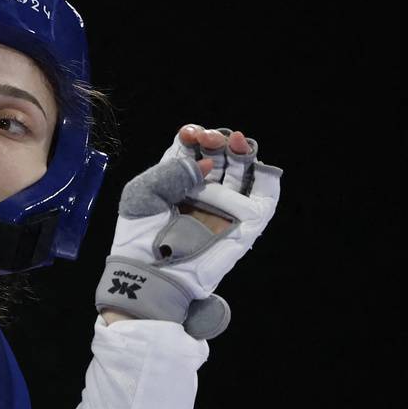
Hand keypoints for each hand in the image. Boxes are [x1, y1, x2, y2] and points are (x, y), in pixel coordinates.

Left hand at [94, 124, 280, 338]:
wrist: (150, 273)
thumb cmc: (139, 235)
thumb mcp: (142, 194)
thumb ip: (170, 172)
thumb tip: (207, 163)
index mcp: (175, 181)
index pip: (191, 149)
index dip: (193, 136)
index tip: (190, 135)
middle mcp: (202, 191)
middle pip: (219, 155)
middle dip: (218, 141)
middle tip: (210, 138)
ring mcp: (224, 207)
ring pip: (243, 171)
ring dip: (243, 152)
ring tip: (236, 141)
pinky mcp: (245, 224)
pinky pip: (265, 199)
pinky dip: (268, 179)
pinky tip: (262, 164)